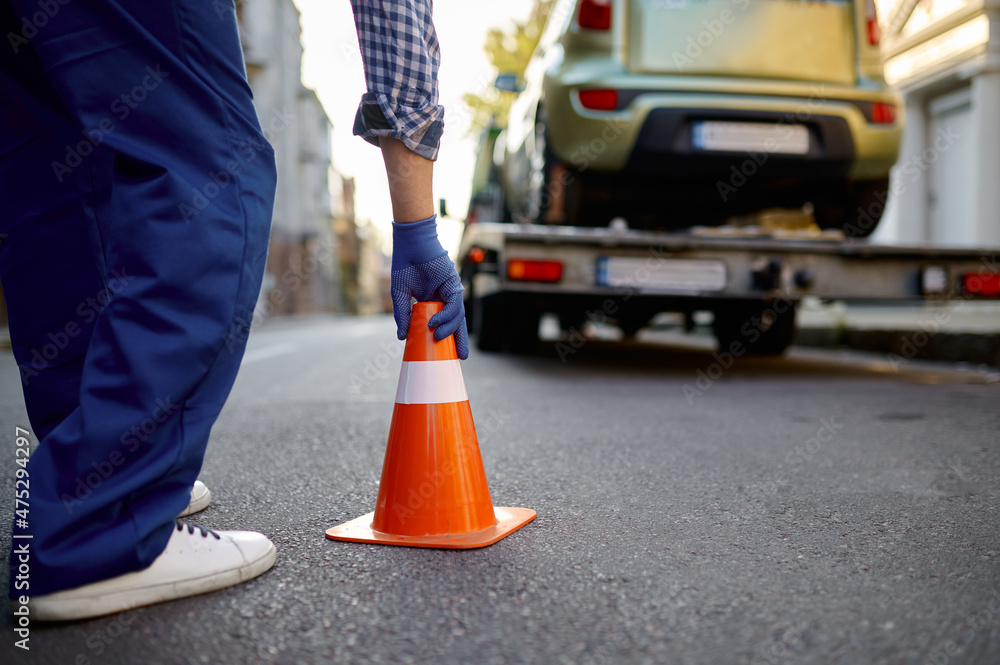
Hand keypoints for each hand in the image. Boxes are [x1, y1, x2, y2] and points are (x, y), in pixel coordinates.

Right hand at [390, 215, 469, 358]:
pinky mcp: (453, 283)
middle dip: (459, 340)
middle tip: (460, 357)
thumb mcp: (400, 295)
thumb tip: (402, 337)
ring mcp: (450, 290)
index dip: (447, 336)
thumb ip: (403, 316)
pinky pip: (454, 304)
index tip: (446, 353)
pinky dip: (446, 315)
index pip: (444, 322)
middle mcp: (445, 296)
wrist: (409, 244)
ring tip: (437, 338)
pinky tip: (435, 323)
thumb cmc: (404, 265)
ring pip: (457, 315)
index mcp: (434, 300)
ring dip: (449, 329)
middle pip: (456, 322)